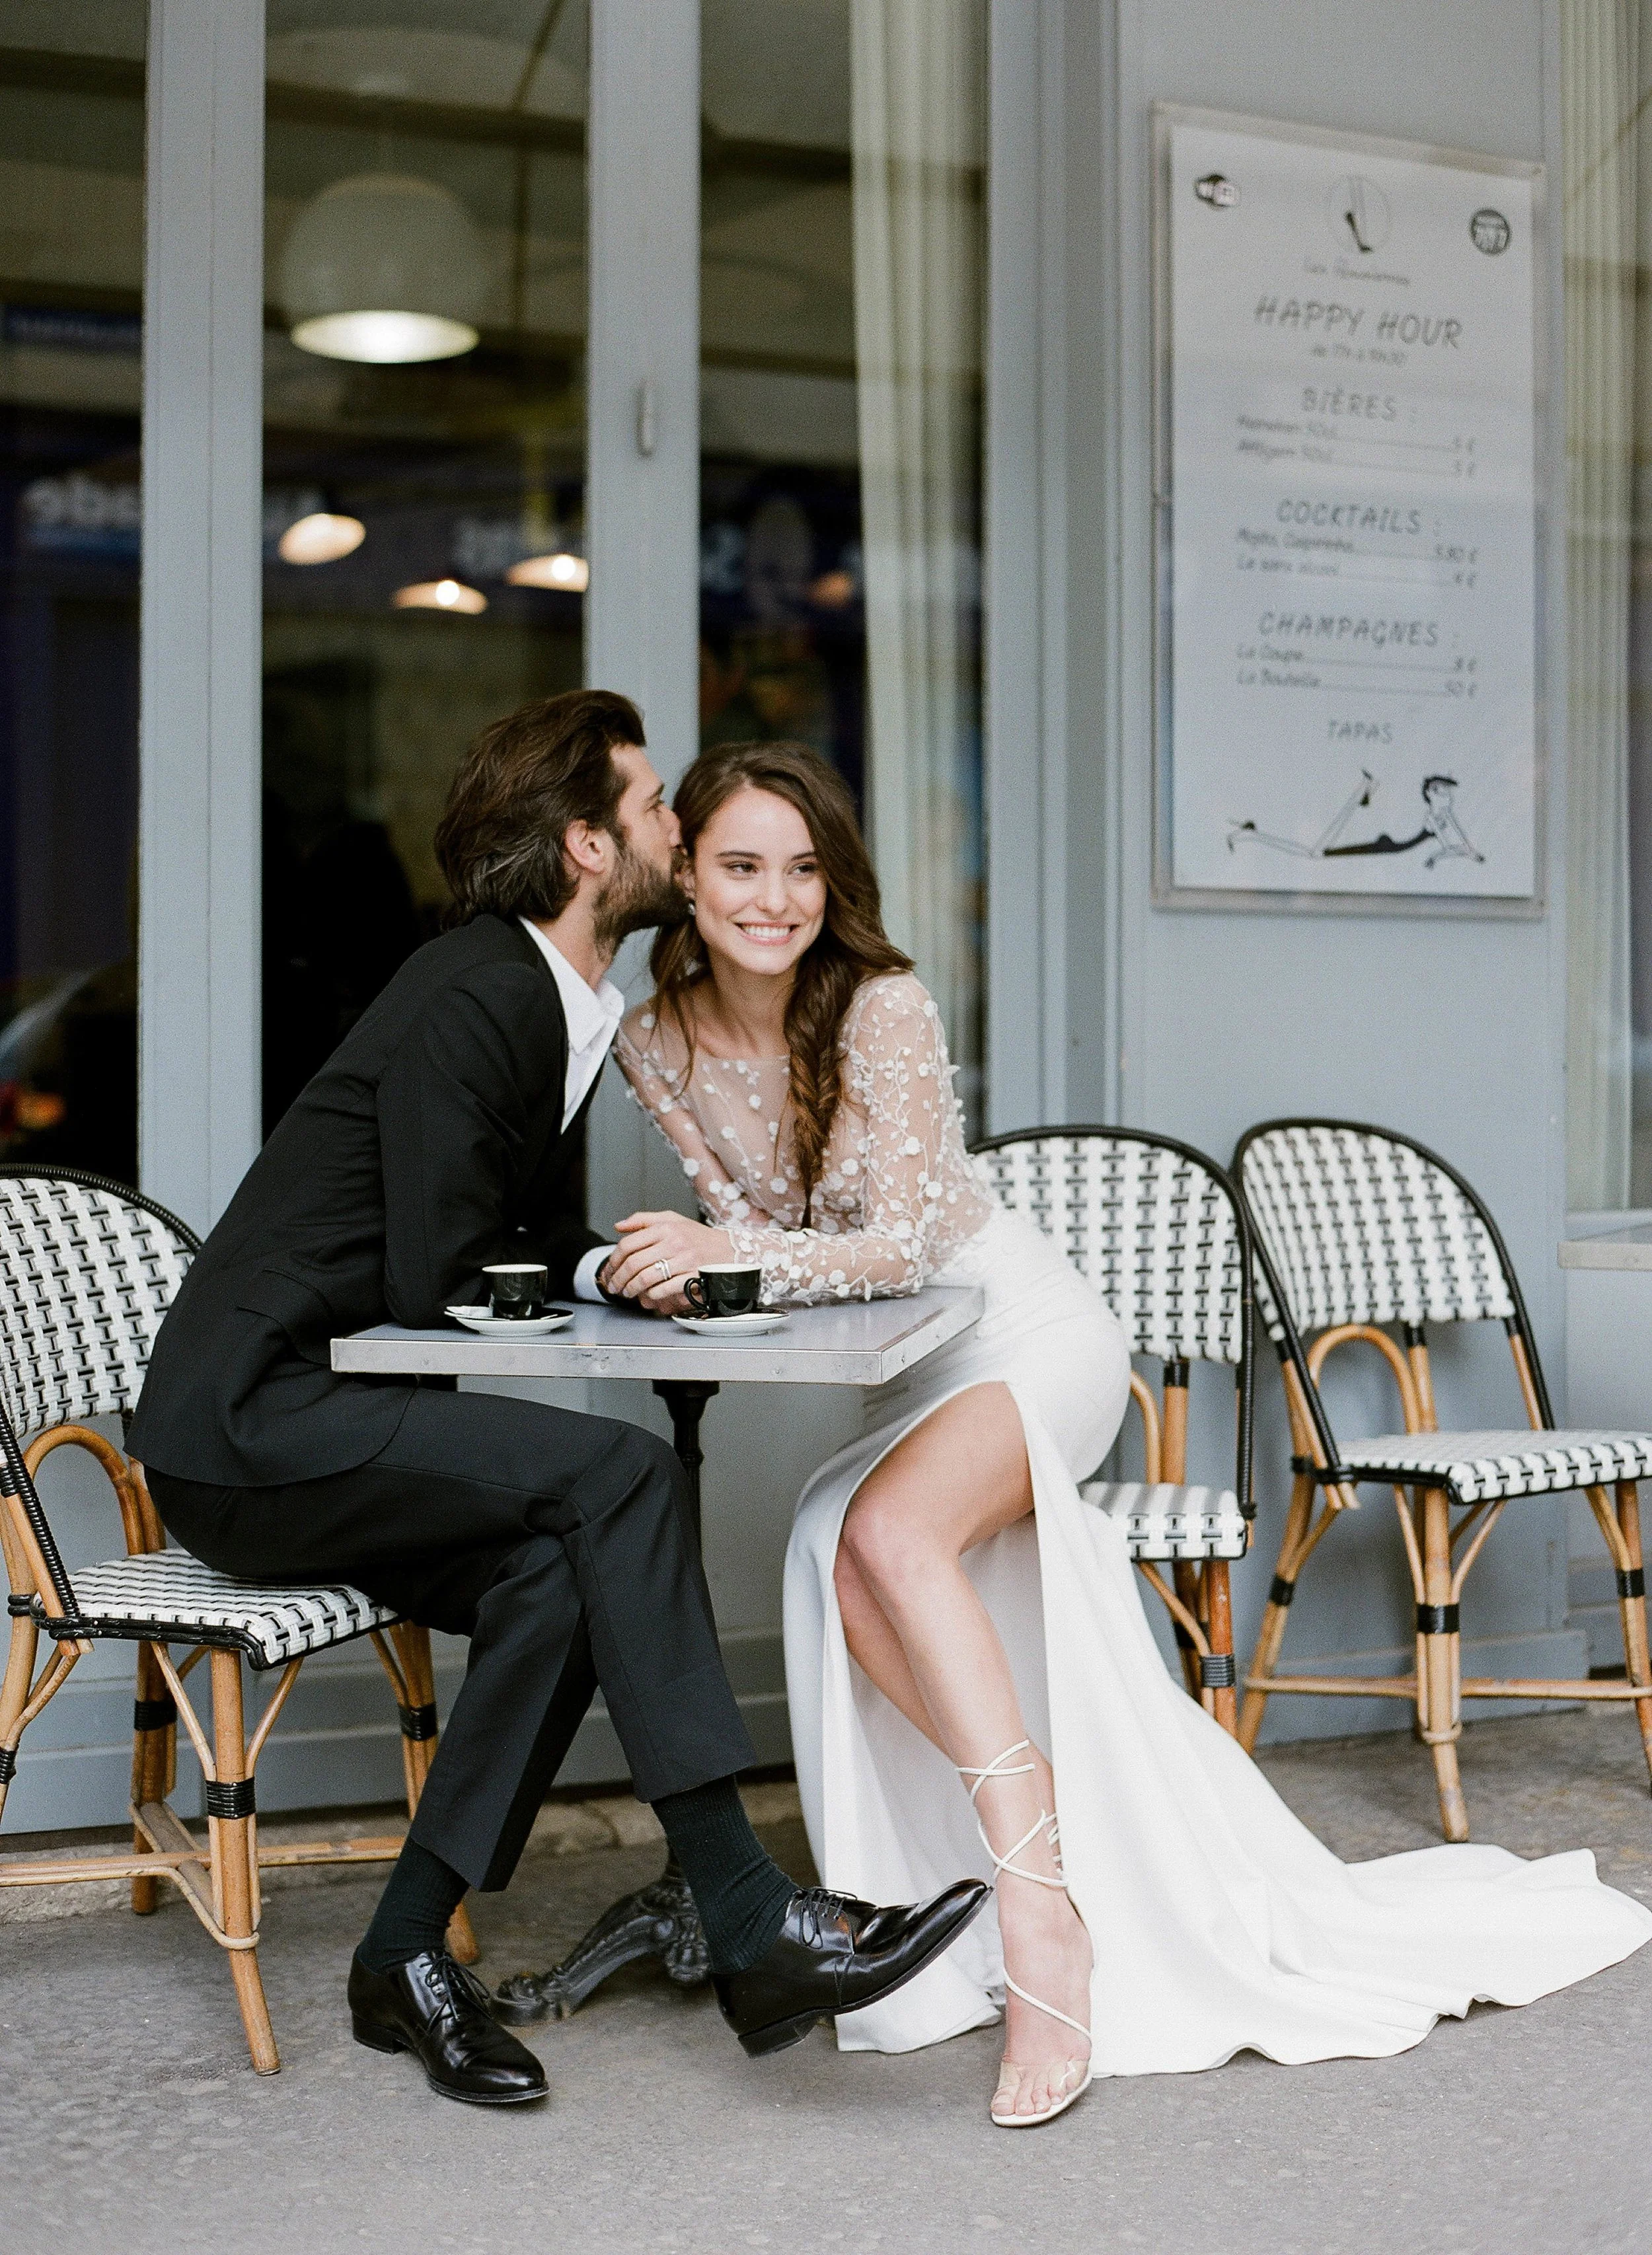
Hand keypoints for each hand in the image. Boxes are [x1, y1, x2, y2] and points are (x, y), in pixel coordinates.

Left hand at [604, 1211, 735, 1310]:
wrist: (730, 1250)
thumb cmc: (698, 1237)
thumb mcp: (672, 1220)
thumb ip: (643, 1220)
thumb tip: (618, 1226)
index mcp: (665, 1227)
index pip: (628, 1244)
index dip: (613, 1260)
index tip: (609, 1270)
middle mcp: (674, 1242)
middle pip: (633, 1264)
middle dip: (618, 1279)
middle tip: (613, 1286)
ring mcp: (684, 1261)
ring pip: (645, 1279)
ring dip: (631, 1289)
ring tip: (626, 1293)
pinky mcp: (692, 1277)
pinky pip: (662, 1290)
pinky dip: (651, 1295)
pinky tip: (647, 1295)